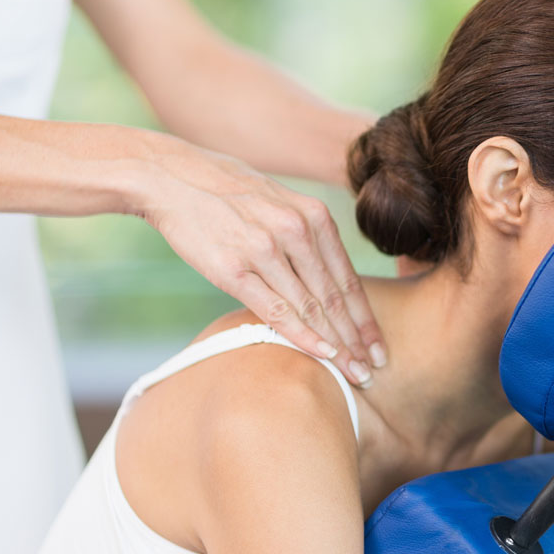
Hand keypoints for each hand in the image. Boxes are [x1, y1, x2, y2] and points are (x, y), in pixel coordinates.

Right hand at [133, 138, 385, 384]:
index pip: (348, 279)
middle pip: (335, 298)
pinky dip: (302, 335)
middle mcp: (296, 231)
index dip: (366, 319)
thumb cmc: (230, 196)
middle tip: (372, 372)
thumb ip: (308, 239)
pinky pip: (276, 309)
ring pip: (310, 307)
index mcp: (314, 217)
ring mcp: (265, 249)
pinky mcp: (233, 268)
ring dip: (336, 345)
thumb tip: (329, 282)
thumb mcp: (282, 204)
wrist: (174, 178)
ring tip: (353, 374)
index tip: (380, 348)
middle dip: (357, 340)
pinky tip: (322, 355)